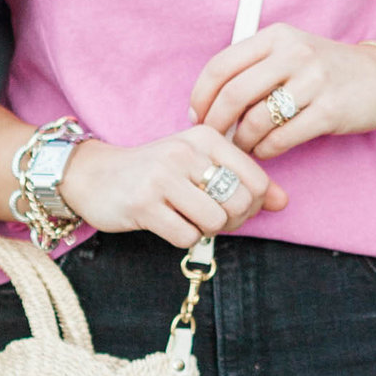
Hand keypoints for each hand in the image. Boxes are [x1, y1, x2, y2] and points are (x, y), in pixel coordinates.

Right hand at [63, 126, 285, 249]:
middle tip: (210, 218)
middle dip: (231, 221)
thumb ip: (243, 181)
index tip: (231, 206)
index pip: (256, 180)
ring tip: (188, 219)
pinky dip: (183, 239)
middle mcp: (185, 151)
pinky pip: (186, 236)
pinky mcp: (143, 204)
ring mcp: (162, 177)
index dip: (252, 204)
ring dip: (205, 231)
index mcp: (205, 136)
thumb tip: (282, 201)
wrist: (93, 176)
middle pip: (239, 203)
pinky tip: (168, 224)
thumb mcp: (200, 166)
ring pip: (214, 221)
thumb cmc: (155, 173)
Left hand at [190, 27, 375, 160]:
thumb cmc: (324, 70)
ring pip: (256, 119)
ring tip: (244, 145)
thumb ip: (252, 69)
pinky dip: (266, 150)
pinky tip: (266, 150)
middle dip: (216, 122)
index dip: (201, 96)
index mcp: (276, 37)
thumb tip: (208, 104)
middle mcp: (294, 53)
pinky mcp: (330, 110)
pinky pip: (282, 138)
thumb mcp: (289, 53)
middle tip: (214, 138)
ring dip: (242, 140)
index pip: (221, 65)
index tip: (197, 116)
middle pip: (233, 94)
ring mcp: (314, 81)